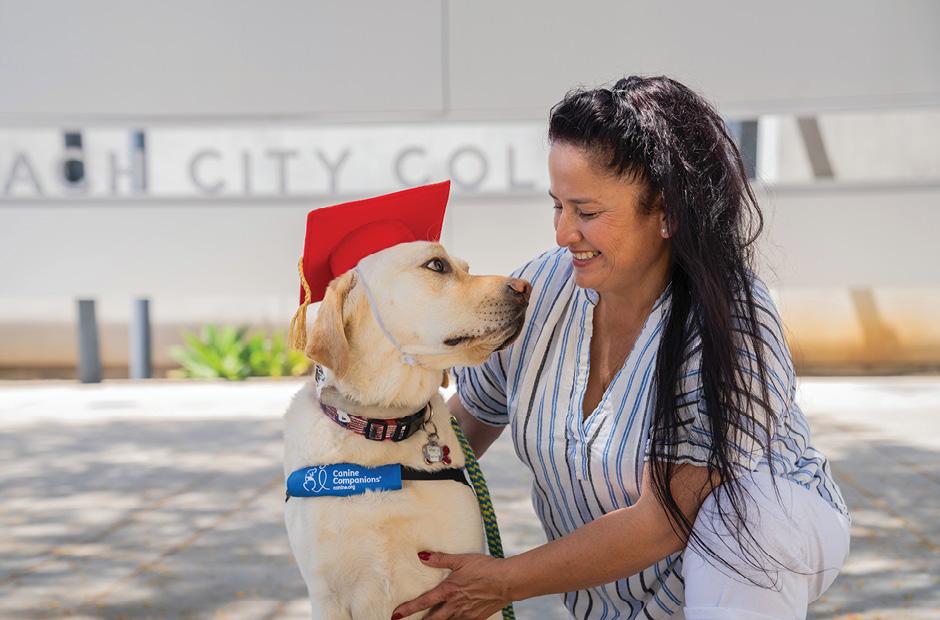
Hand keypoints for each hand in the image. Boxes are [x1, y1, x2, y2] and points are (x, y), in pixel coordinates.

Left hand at [391, 551, 511, 619]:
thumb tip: (421, 556)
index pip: (423, 602)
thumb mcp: (461, 560)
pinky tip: (453, 617)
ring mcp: (465, 614)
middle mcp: (454, 605)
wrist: (507, 581)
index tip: (396, 615)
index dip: (408, 609)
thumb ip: (440, 559)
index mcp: (448, 590)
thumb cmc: (485, 568)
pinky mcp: (476, 618)